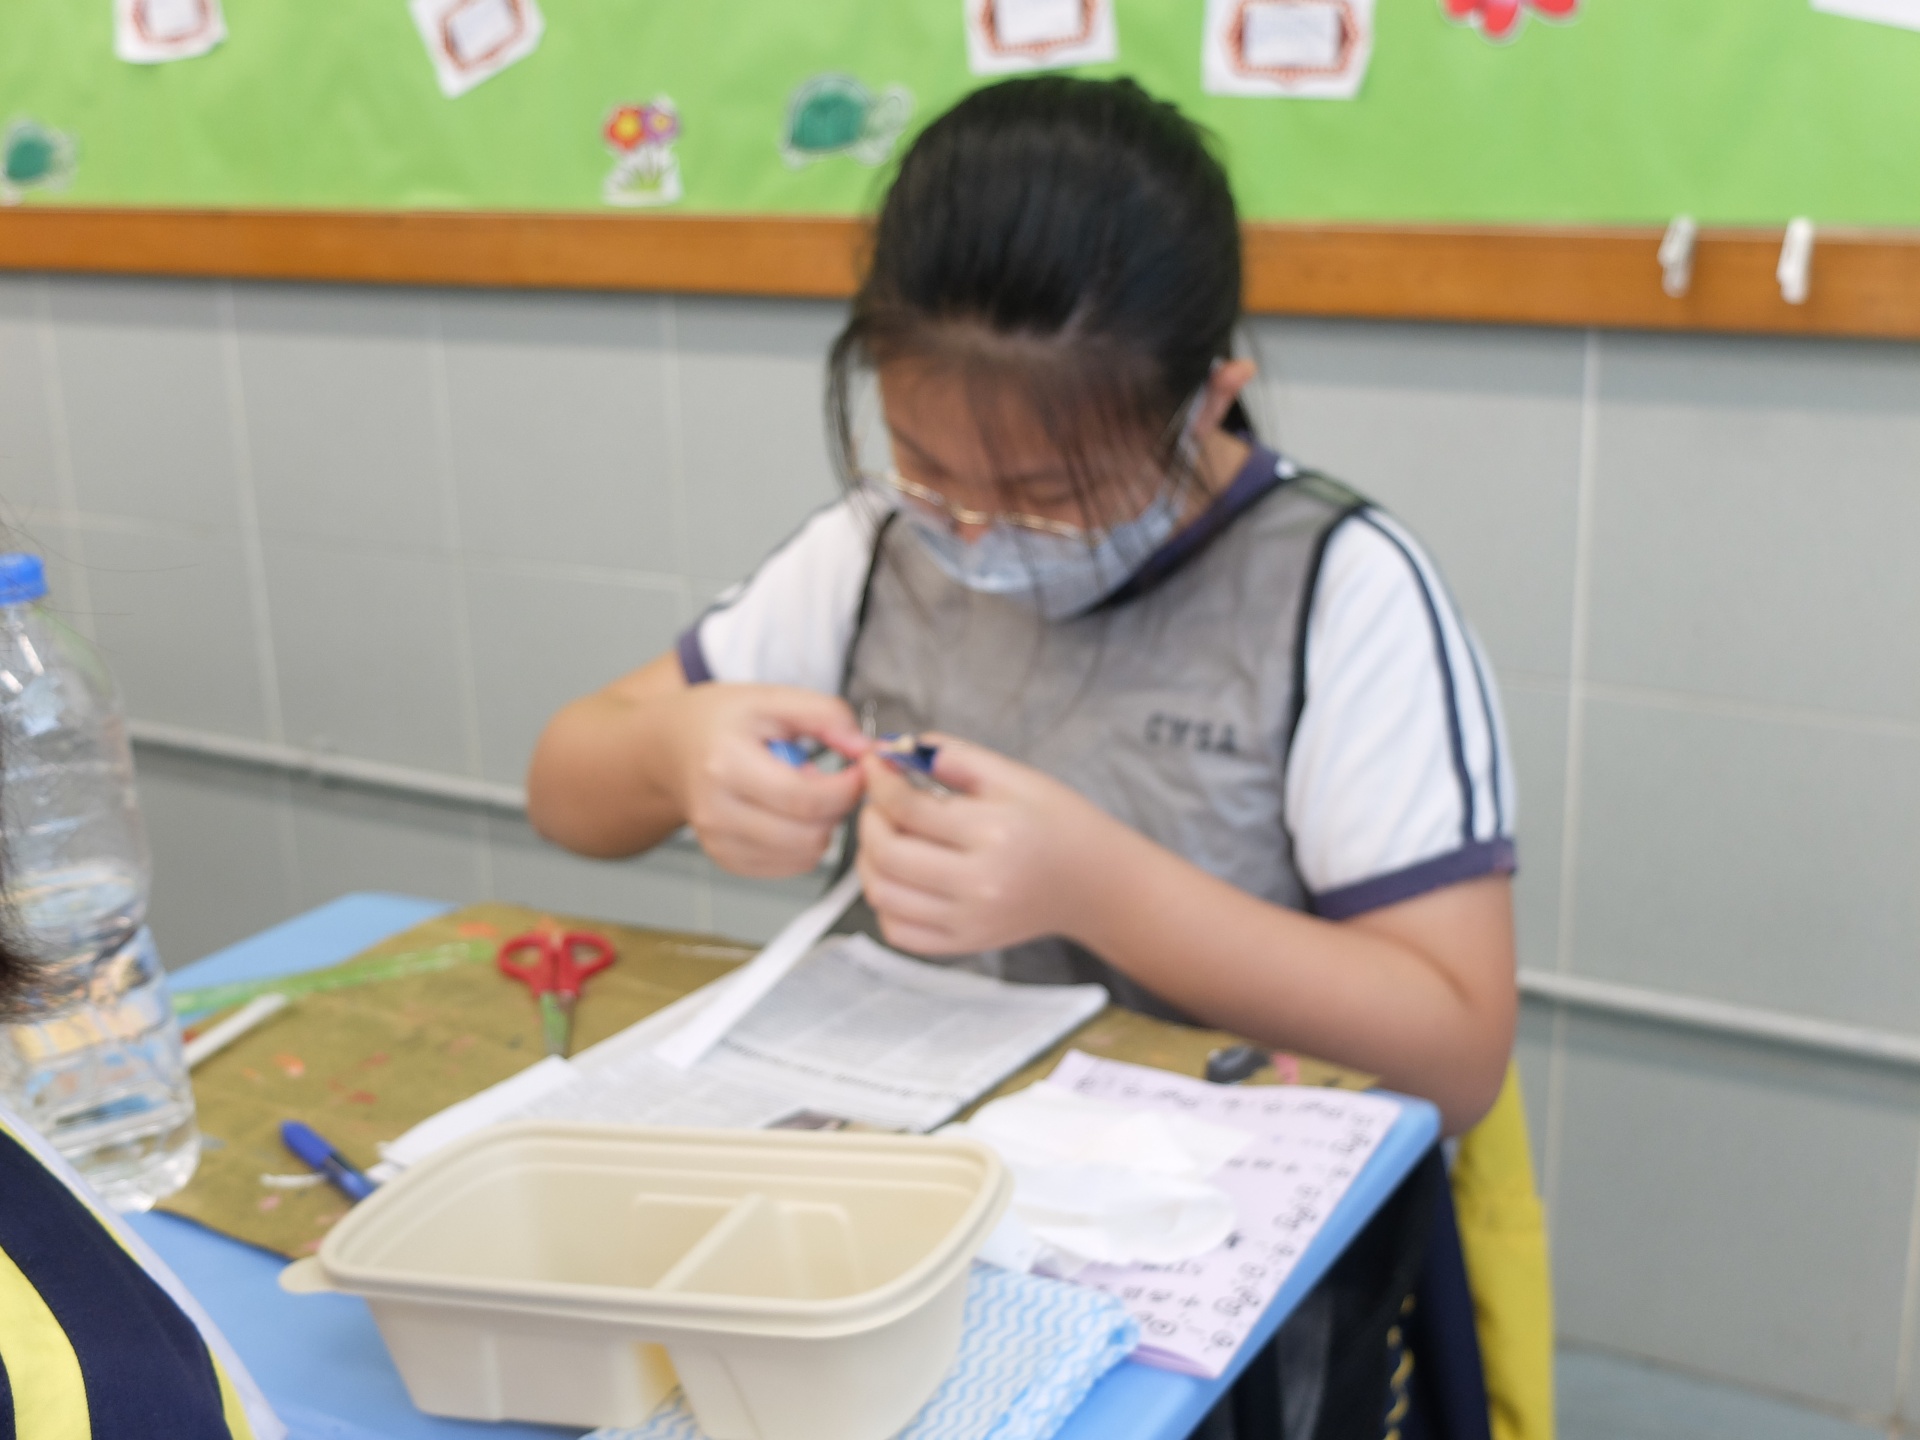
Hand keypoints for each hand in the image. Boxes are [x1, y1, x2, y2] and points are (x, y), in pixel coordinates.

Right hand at [664, 684, 869, 877]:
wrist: (669, 748)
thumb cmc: (718, 722)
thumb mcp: (771, 698)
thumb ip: (825, 715)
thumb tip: (864, 749)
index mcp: (726, 765)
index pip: (804, 800)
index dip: (846, 789)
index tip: (859, 771)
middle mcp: (717, 811)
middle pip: (807, 835)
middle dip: (836, 809)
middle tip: (831, 781)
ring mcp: (718, 842)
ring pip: (804, 856)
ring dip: (821, 827)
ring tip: (802, 793)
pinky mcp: (726, 860)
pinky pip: (788, 866)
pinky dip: (802, 844)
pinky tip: (788, 813)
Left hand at [855, 736, 1125, 954]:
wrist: (1094, 882)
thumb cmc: (1058, 825)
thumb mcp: (1014, 776)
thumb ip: (955, 756)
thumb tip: (898, 748)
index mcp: (993, 833)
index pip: (908, 807)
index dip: (879, 781)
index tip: (875, 765)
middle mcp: (978, 884)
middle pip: (887, 853)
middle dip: (869, 819)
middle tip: (879, 802)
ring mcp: (969, 921)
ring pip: (882, 894)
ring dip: (868, 860)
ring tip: (886, 837)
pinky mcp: (964, 944)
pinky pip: (898, 931)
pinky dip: (884, 902)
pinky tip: (900, 877)